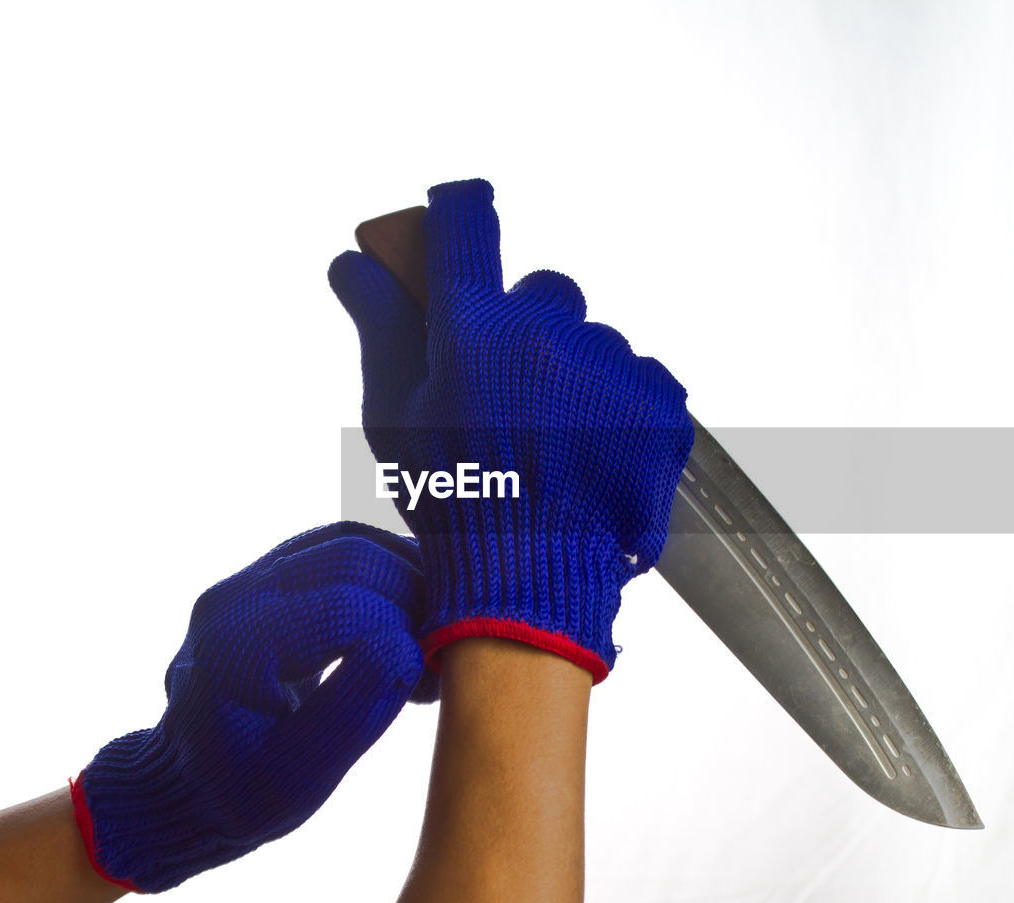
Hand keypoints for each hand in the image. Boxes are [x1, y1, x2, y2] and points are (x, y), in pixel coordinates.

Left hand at [71, 521, 433, 892]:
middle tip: (447, 642)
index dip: (408, 630)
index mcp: (241, 647)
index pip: (349, 604)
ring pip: (345, 541)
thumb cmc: (241, 793)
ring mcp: (247, 580)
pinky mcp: (264, 578)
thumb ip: (354, 709)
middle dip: (413, 592)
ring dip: (402, 573)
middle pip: (350, 556)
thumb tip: (410, 648)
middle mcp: (237, 597)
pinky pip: (333, 550)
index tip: (439, 672)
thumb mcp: (300, 775)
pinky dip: (381, 569)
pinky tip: (410, 608)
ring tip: (436, 622)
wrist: (181, 785)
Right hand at [328, 178, 692, 681]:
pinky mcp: (660, 401)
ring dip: (578, 376)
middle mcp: (547, 334)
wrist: (532, 580)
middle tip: (514, 395)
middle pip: (543, 291)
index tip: (461, 211)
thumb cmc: (454, 500)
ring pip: (595, 342)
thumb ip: (381, 326)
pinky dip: (622, 407)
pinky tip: (596, 452)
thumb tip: (353, 261)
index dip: (459, 210)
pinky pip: (640, 378)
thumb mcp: (397, 417)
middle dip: (528, 328)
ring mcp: (611, 367)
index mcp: (474, 331)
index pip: (466, 225)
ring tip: (559, 443)